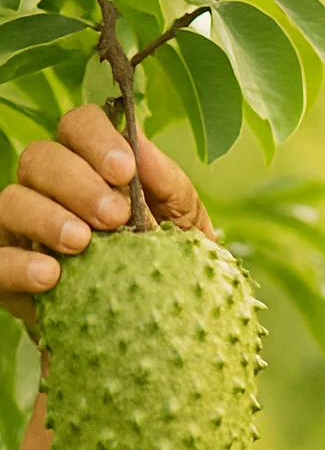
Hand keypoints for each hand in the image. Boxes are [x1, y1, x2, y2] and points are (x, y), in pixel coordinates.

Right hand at [0, 104, 212, 326]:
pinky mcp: (11, 271)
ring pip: (12, 200)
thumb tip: (144, 150)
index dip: (96, 139)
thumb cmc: (172, 262)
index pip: (78, 126)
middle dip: (76, 182)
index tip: (125, 171)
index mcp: (91, 165)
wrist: (161, 323)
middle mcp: (50, 188)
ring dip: (46, 217)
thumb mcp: (184, 223)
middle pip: (40, 158)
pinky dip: (17, 264)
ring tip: (82, 243)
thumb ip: (168, 185)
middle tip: (114, 217)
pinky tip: (51, 275)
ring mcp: (25, 228)